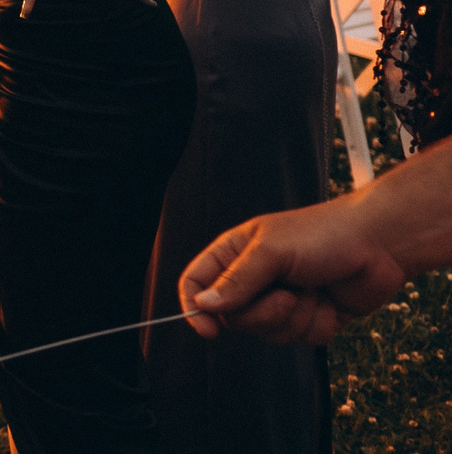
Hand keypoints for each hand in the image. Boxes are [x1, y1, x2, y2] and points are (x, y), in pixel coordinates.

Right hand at [180, 201, 406, 343]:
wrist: (379, 245)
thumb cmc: (322, 234)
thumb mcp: (271, 252)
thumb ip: (236, 281)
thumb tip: (204, 304)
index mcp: (235, 254)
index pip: (196, 283)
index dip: (195, 308)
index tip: (209, 329)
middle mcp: (255, 279)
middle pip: (234, 317)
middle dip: (264, 313)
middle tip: (286, 294)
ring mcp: (282, 300)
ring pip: (270, 332)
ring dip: (296, 317)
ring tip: (312, 290)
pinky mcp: (310, 317)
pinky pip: (302, 339)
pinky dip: (318, 323)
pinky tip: (329, 301)